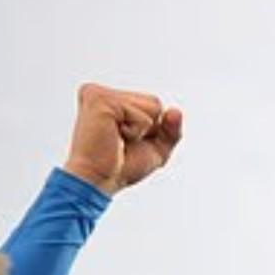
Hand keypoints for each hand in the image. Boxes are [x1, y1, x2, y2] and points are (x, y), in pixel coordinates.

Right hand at [61, 83, 182, 195]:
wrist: (98, 180)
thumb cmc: (120, 167)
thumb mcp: (155, 148)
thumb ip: (170, 130)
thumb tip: (176, 110)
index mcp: (110, 101)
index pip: (153, 105)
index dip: (150, 130)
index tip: (124, 141)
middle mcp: (103, 93)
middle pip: (155, 103)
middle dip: (148, 129)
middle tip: (120, 142)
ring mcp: (100, 94)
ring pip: (152, 106)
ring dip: (141, 131)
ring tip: (115, 139)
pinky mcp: (100, 98)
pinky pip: (142, 114)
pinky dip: (135, 131)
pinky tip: (113, 137)